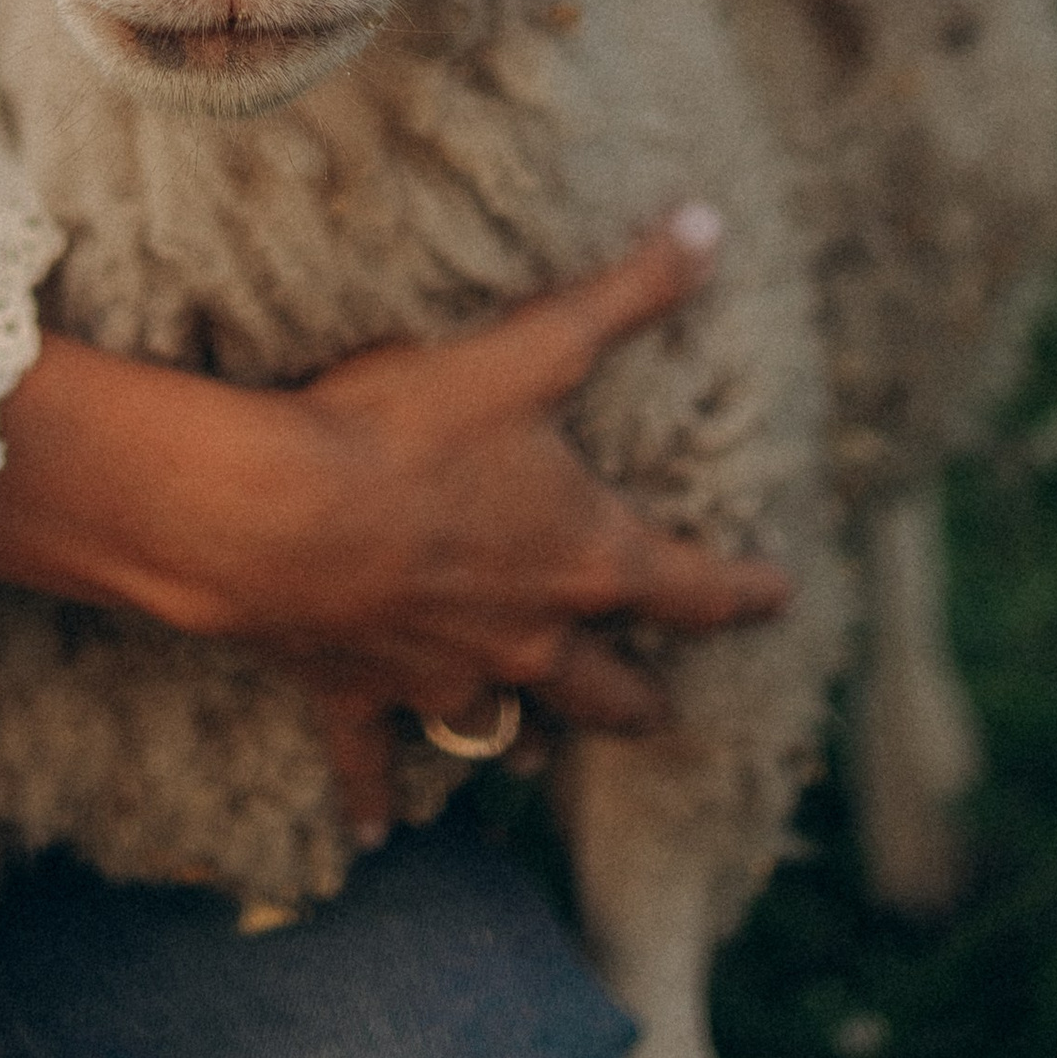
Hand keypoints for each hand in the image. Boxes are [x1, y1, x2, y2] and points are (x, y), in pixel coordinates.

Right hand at [242, 210, 788, 834]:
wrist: (277, 516)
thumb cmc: (407, 427)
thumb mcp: (529, 349)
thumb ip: (626, 294)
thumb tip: (713, 226)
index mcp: (585, 559)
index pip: (692, 587)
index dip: (742, 591)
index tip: (779, 595)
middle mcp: (531, 638)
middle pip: (610, 692)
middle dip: (639, 700)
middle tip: (661, 711)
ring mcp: (446, 678)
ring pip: (505, 731)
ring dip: (522, 741)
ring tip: (530, 754)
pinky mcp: (362, 698)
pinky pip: (373, 765)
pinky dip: (375, 797)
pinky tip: (377, 831)